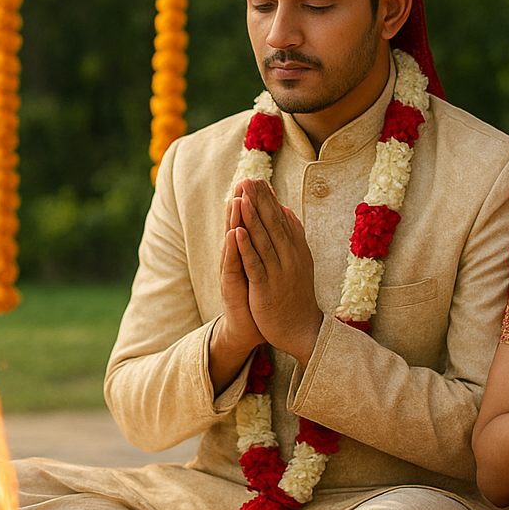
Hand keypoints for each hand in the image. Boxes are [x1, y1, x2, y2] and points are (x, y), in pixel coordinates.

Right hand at [217, 194, 265, 356]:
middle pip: (238, 226)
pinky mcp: (231, 286)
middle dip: (241, 203)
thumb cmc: (259, 297)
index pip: (249, 224)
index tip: (258, 180)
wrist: (248, 329)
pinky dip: (233, 249)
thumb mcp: (265, 269)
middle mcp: (237, 258)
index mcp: (247, 253)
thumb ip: (267, 248)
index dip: (253, 203)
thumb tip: (278, 228)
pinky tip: (234, 234)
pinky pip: (232, 265)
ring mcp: (232, 271)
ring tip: (236, 199)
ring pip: (232, 242)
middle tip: (244, 180)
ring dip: (234, 220)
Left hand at [231, 179, 324, 365]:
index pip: (282, 220)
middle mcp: (290, 258)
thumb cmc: (297, 296)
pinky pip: (255, 265)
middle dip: (259, 201)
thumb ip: (292, 236)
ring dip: (251, 217)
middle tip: (248, 178)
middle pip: (272, 224)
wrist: (303, 331)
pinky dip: (246, 247)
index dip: (270, 200)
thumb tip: (285, 210)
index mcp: (297, 251)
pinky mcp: (266, 288)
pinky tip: (236, 232)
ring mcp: (279, 273)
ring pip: (263, 240)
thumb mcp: (299, 262)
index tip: (259, 180)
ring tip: (241, 196)